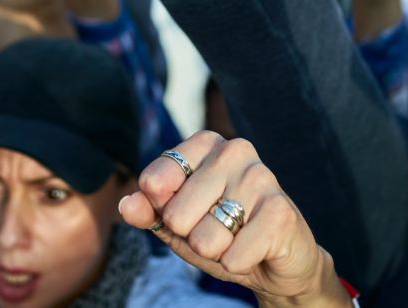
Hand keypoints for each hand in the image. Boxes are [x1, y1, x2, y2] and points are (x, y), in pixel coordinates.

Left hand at [119, 131, 349, 304]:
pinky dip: (237, 264)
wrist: (274, 262)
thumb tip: (127, 204)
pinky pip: (233, 255)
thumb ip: (149, 211)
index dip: (163, 211)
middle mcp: (234, 150)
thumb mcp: (177, 225)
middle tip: (218, 231)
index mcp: (205, 144)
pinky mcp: (280, 211)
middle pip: (176, 214)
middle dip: (192, 236)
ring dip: (216, 252)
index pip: (155, 181)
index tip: (186, 212)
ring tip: (236, 240)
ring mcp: (260, 177)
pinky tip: (254, 251)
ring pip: (205, 238)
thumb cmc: (221, 234)